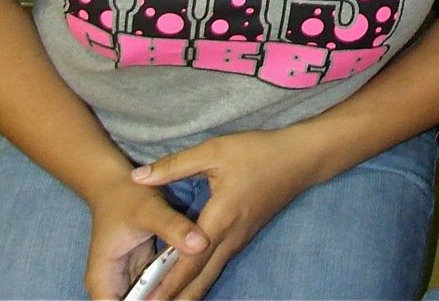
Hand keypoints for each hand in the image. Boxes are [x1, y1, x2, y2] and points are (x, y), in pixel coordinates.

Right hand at [83, 175, 207, 300]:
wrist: (117, 182)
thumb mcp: (150, 209)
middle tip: (192, 287)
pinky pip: (158, 287)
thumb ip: (173, 227)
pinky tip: (193, 272)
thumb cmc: (127, 195)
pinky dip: (174, 282)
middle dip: (166, 299)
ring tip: (193, 279)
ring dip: (171, 294)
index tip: (176, 294)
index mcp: (104, 279)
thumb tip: (202, 244)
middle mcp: (112, 286)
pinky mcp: (142, 273)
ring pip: (151, 300)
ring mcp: (128, 281)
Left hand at [129, 128, 318, 298]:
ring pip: (207, 277)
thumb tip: (138, 177)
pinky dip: (197, 281)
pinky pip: (216, 267)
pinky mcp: (242, 238)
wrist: (299, 159)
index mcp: (220, 219)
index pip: (187, 260)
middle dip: (171, 297)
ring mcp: (238, 241)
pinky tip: (185, 284)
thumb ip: (175, 165)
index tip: (143, 298)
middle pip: (197, 279)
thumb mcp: (214, 151)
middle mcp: (229, 238)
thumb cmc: (257, 152)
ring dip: (184, 293)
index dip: (164, 283)